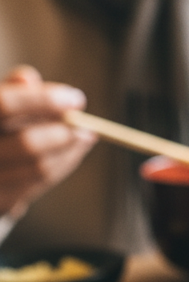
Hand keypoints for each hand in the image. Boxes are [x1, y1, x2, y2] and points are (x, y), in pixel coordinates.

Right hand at [0, 66, 94, 220]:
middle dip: (63, 133)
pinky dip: (63, 164)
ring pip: (40, 168)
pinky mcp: (1, 202)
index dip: (41, 100)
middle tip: (86, 124)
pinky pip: (41, 183)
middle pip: (27, 144)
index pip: (3, 105)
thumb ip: (10, 91)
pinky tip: (72, 150)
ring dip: (70, 151)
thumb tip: (29, 78)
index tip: (75, 97)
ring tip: (85, 134)